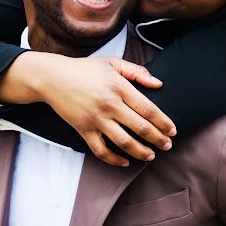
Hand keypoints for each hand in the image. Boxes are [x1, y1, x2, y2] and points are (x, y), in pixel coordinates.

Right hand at [36, 55, 175, 165]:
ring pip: (123, 142)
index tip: (173, 130)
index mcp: (119, 87)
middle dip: (157, 139)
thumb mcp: (112, 63)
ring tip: (151, 155)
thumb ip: (137, 72)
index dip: (163, 122)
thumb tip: (158, 84)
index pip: (148, 109)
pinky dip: (114, 159)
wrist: (52, 78)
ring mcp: (95, 119)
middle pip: (140, 127)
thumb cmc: (85, 69)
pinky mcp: (83, 129)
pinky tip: (125, 162)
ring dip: (140, 152)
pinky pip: (101, 150)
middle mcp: (109, 104)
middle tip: (168, 145)